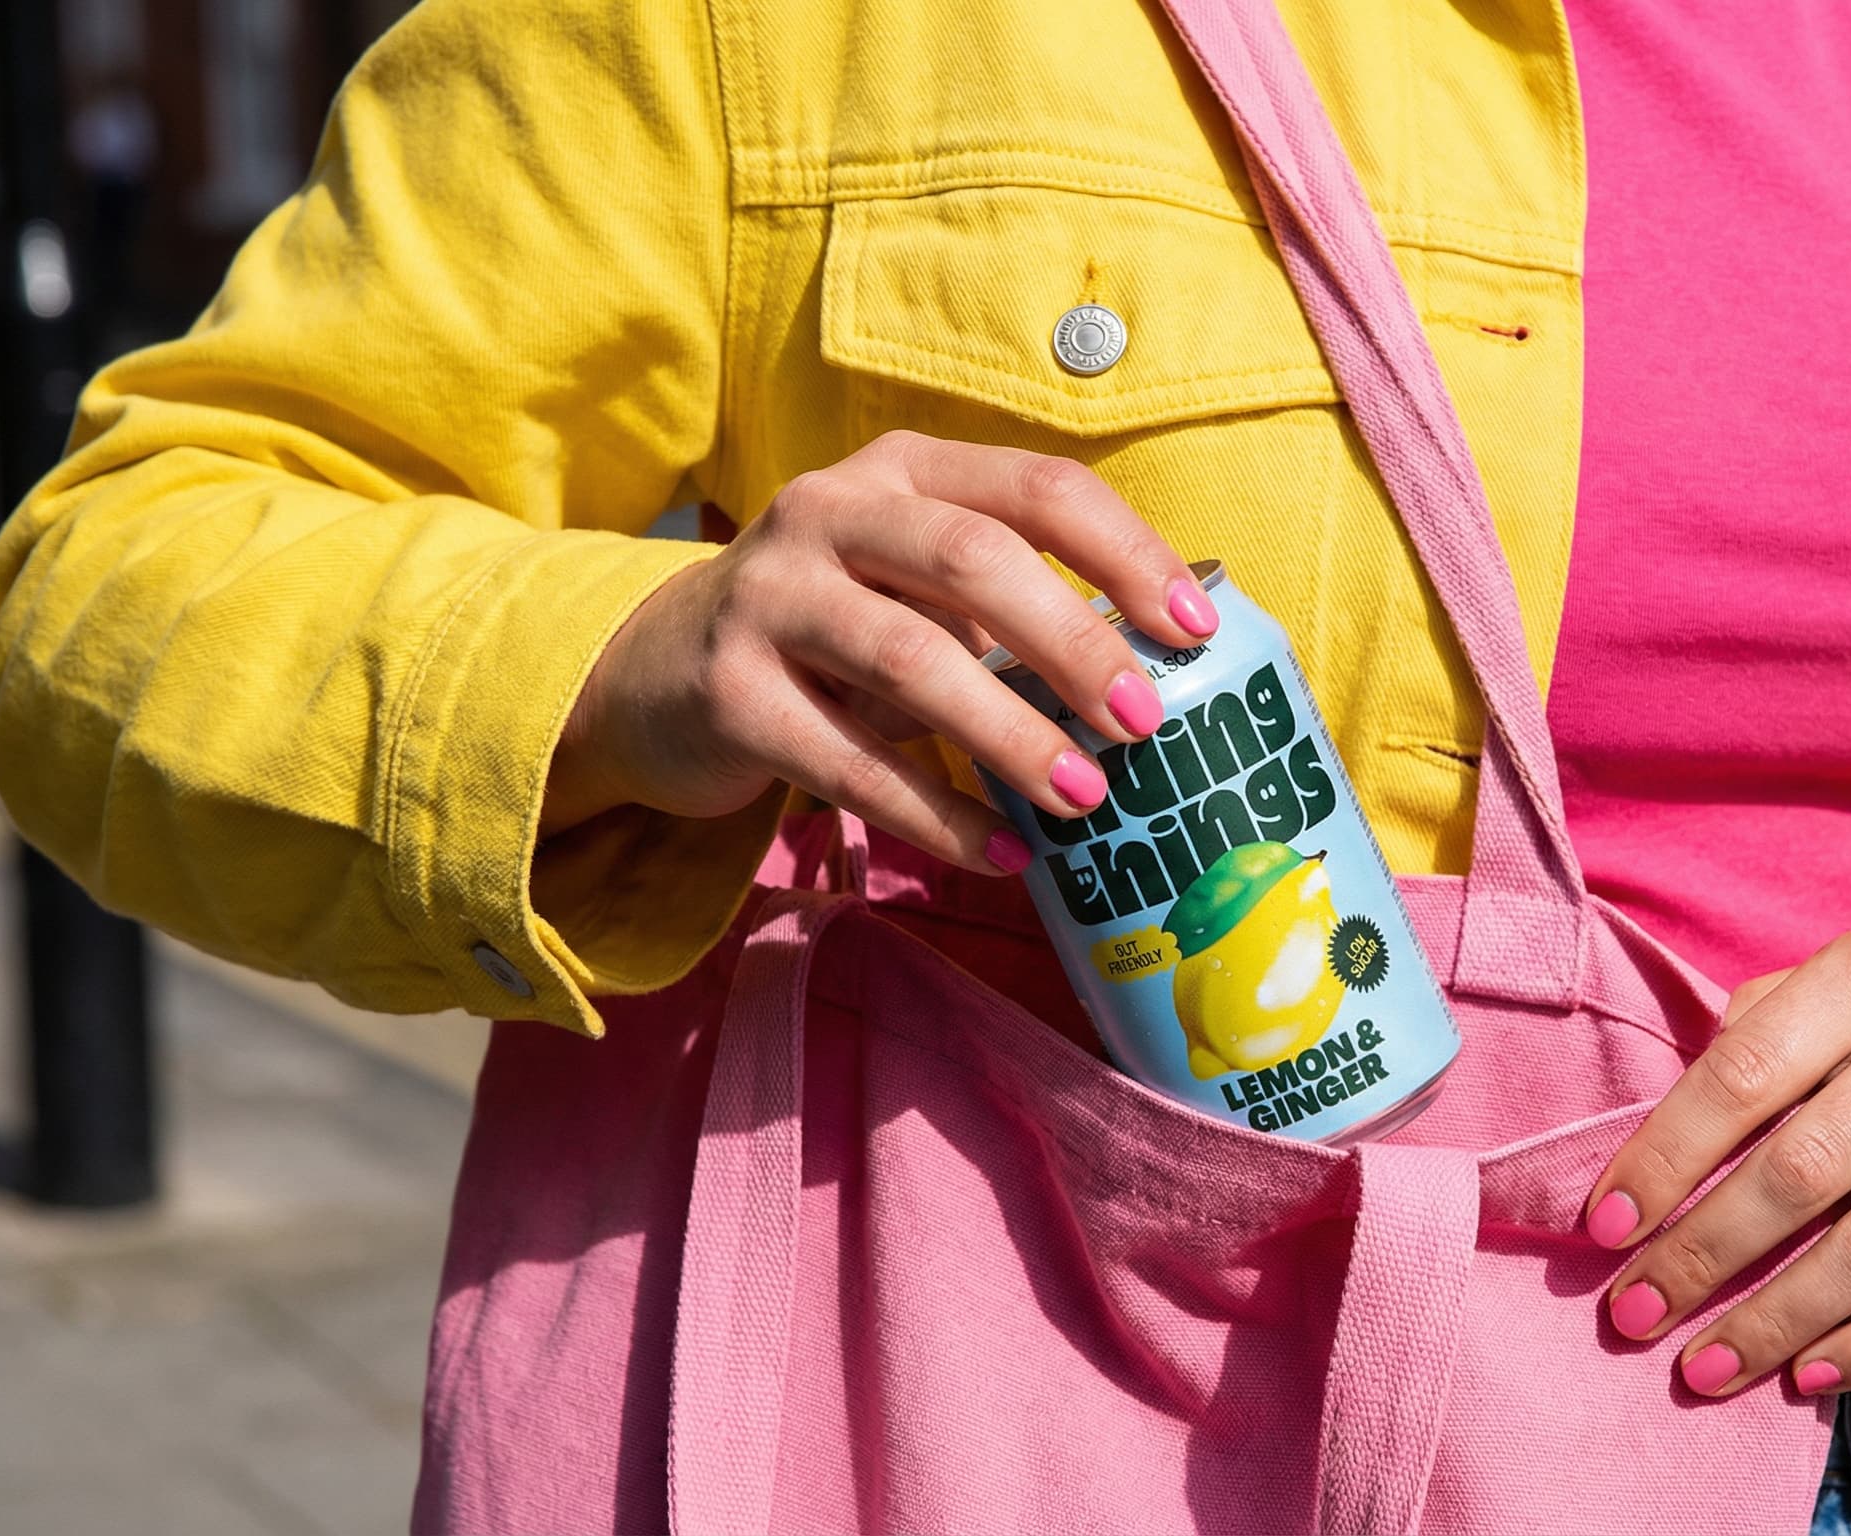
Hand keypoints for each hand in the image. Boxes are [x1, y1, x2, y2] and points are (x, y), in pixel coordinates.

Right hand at [540, 430, 1218, 869]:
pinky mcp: (729, 692)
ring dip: (1011, 735)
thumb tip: (1158, 673)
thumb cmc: (835, 633)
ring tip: (1085, 797)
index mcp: (905, 471)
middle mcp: (831, 510)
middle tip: (1143, 721)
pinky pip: (850, 761)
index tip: (1196, 629)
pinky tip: (1003, 854)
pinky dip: (936, 815)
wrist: (655, 674)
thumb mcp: (918, 593)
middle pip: (975, 559)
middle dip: (1074, 642)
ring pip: (911, 658)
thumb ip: (1012, 608)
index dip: (1126, 554)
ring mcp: (770, 595)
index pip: (1038, 487)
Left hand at [1582, 926, 1850, 1397]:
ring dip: (1774, 1322)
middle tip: (1633, 1313)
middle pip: (1801, 1173)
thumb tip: (1659, 1147)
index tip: (1606, 1229)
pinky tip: (1805, 1374)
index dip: (1664, 1158)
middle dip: (1702, 1255)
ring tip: (1702, 1366)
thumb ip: (1757, 1036)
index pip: (1743, 1075)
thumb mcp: (1843, 979)